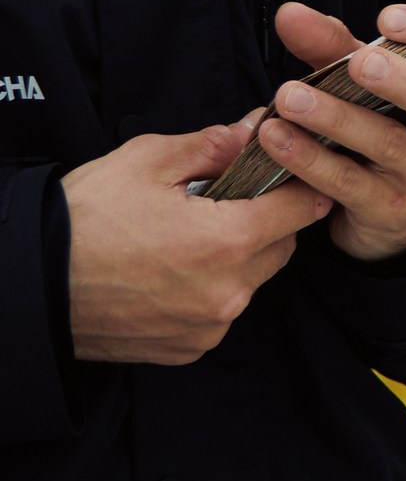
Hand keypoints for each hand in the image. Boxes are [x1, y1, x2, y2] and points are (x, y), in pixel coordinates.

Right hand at [63, 120, 330, 363]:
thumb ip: (213, 146)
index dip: (299, 183)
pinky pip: (222, 311)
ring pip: (254, 279)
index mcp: (226, 240)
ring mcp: (208, 326)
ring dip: (239, 256)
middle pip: (282, 245)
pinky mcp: (188, 348)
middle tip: (226, 202)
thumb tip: (253, 132)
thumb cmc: (82, 221)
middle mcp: (227, 291)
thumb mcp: (146, 161)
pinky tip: (173, 271)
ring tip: (190, 236)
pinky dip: (211, 289)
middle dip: (267, 219)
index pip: (302, 207)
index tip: (290, 172)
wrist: (29, 286)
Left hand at [256, 2, 405, 262]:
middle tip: (358, 62)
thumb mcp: (365, 82)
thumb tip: (290, 14)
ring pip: (390, 144)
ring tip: (290, 97)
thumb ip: (333, 47)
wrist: (390, 212)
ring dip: (338, 118)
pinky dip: (310, 159)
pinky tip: (277, 138)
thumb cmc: (383, 124)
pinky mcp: (393, 210)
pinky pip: (351, 184)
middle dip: (403, 81)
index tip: (387, 19)